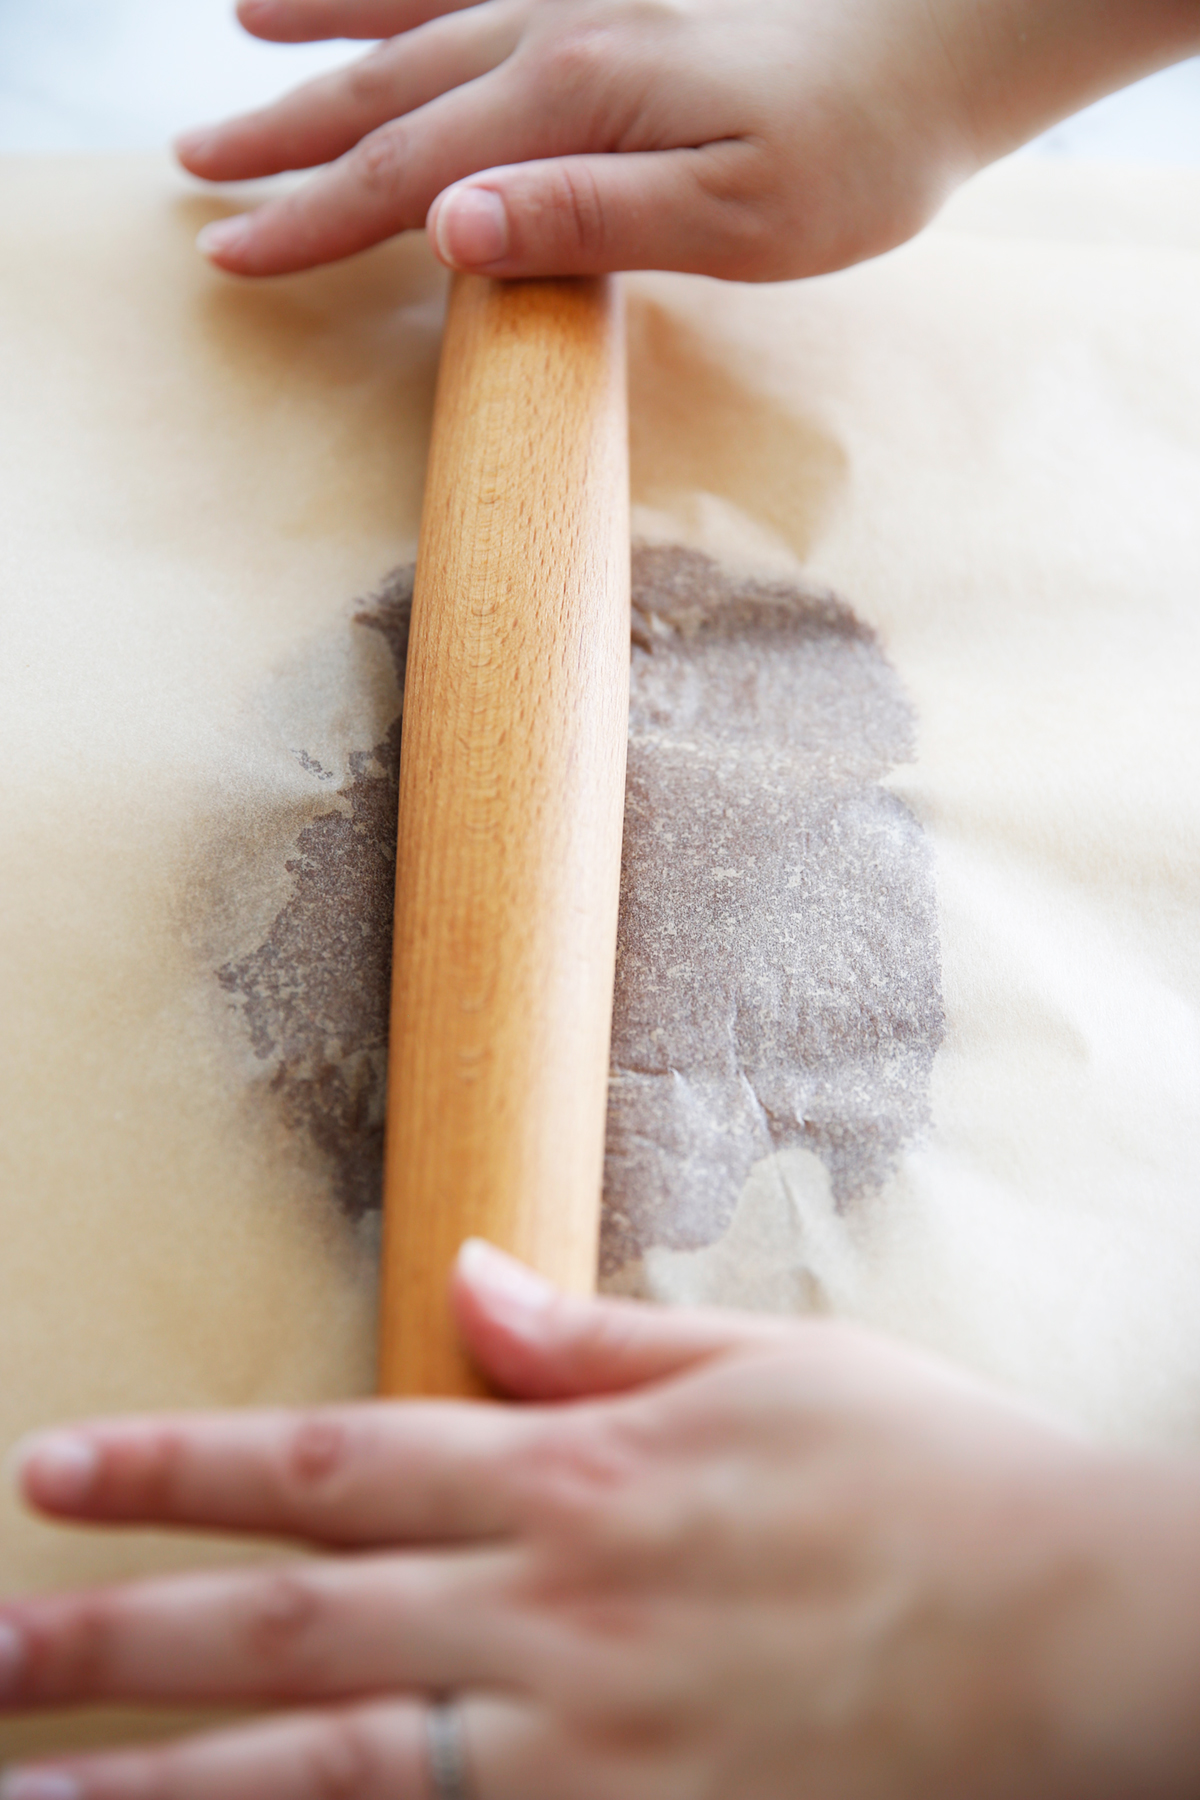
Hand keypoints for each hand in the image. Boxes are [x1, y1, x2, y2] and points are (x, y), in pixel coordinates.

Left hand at [4, 1242, 1199, 1797]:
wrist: (1080, 1637)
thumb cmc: (929, 1482)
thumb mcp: (765, 1364)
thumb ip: (594, 1336)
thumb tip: (472, 1282)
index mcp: (576, 1473)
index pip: (327, 1462)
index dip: (176, 1467)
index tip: (49, 1469)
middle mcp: (549, 1609)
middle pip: (285, 1626)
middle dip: (111, 1636)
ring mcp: (582, 1748)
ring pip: (322, 1770)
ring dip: (160, 1788)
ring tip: (33, 1798)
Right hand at [175, 0, 1199, 281]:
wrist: (949, 37)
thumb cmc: (855, 152)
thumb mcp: (735, 219)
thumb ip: (588, 219)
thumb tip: (450, 229)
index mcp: (575, 103)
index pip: (411, 174)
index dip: (316, 218)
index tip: (234, 254)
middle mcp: (557, 31)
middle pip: (390, 94)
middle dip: (289, 142)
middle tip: (199, 175)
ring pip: (418, 21)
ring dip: (324, 46)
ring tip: (241, 53)